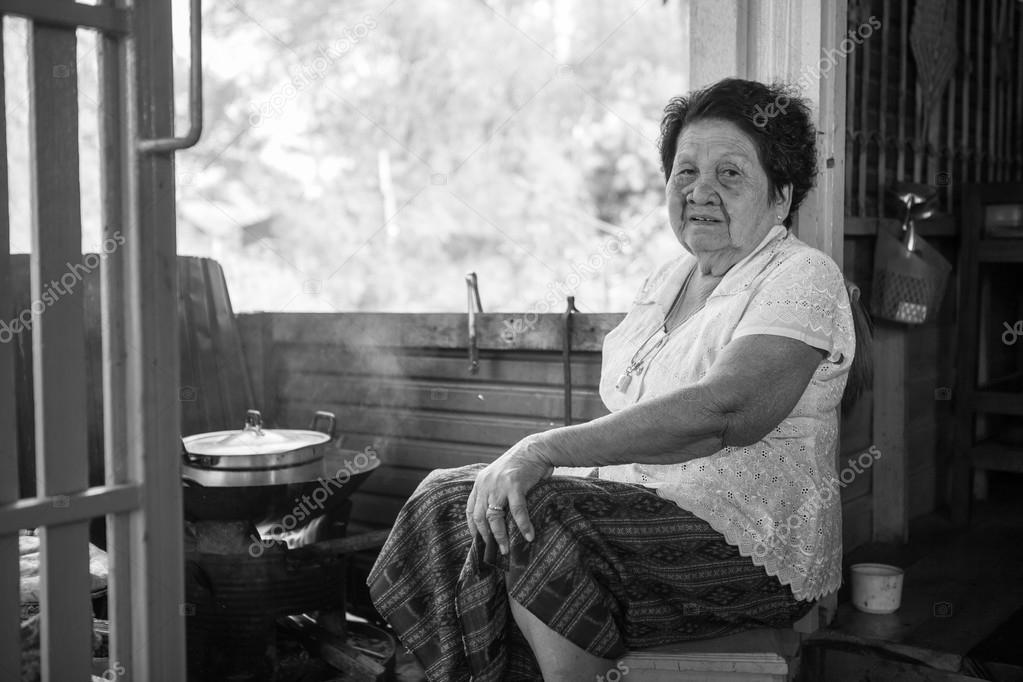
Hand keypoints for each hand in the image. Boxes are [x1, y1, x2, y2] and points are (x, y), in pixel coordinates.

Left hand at [466, 434, 555, 554]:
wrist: (535, 449)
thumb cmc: (520, 466)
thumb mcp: (499, 477)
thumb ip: (494, 492)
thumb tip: (496, 519)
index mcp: (480, 483)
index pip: (470, 509)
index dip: (473, 527)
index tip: (479, 541)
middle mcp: (486, 484)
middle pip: (480, 517)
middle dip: (485, 537)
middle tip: (492, 550)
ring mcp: (499, 484)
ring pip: (494, 517)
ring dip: (500, 536)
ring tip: (506, 549)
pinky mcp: (515, 485)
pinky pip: (516, 511)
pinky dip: (523, 525)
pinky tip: (529, 535)